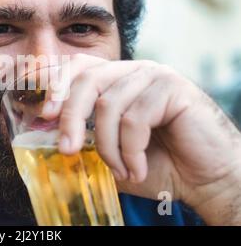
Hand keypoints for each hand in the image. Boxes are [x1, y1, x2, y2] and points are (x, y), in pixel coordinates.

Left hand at [41, 54, 240, 224]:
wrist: (204, 180)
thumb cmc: (155, 165)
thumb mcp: (110, 152)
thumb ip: (83, 141)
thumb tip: (45, 136)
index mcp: (115, 79)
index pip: (78, 67)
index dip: (54, 82)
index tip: (41, 111)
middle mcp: (132, 71)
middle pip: (86, 80)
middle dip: (70, 118)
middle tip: (65, 150)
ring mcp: (153, 76)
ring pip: (109, 105)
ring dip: (108, 147)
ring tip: (119, 171)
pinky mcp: (173, 88)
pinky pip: (135, 119)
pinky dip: (130, 151)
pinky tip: (137, 169)